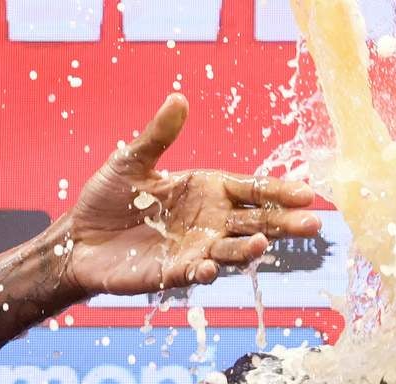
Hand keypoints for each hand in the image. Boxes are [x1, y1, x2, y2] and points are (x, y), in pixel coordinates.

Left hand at [61, 93, 320, 296]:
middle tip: (314, 223)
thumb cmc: (110, 197)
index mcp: (211, 191)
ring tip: (263, 244)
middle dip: (285, 223)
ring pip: (233, 249)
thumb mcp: (132, 161)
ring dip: (248, 249)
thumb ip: (159, 135)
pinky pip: (196, 273)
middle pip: (258, 222)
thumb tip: (179, 98)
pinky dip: (206, 272)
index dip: (280, 191)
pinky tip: (212, 268)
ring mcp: (198, 249)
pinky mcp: (175, 273)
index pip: (254, 190)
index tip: (307, 192)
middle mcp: (213, 221)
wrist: (81, 237)